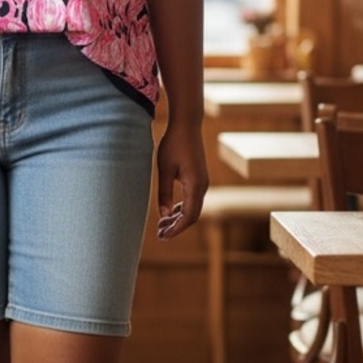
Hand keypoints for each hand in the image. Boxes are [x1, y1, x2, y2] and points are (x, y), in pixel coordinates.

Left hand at [155, 122, 207, 240]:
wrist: (187, 125)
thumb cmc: (173, 144)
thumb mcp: (164, 169)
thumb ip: (164, 193)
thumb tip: (164, 216)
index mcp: (195, 186)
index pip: (188, 216)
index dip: (176, 229)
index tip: (162, 236)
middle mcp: (202, 186)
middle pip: (192, 216)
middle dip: (176, 227)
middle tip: (160, 235)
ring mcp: (203, 182)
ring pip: (193, 209)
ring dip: (179, 219)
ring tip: (162, 226)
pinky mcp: (199, 178)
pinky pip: (193, 200)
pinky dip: (182, 209)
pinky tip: (170, 212)